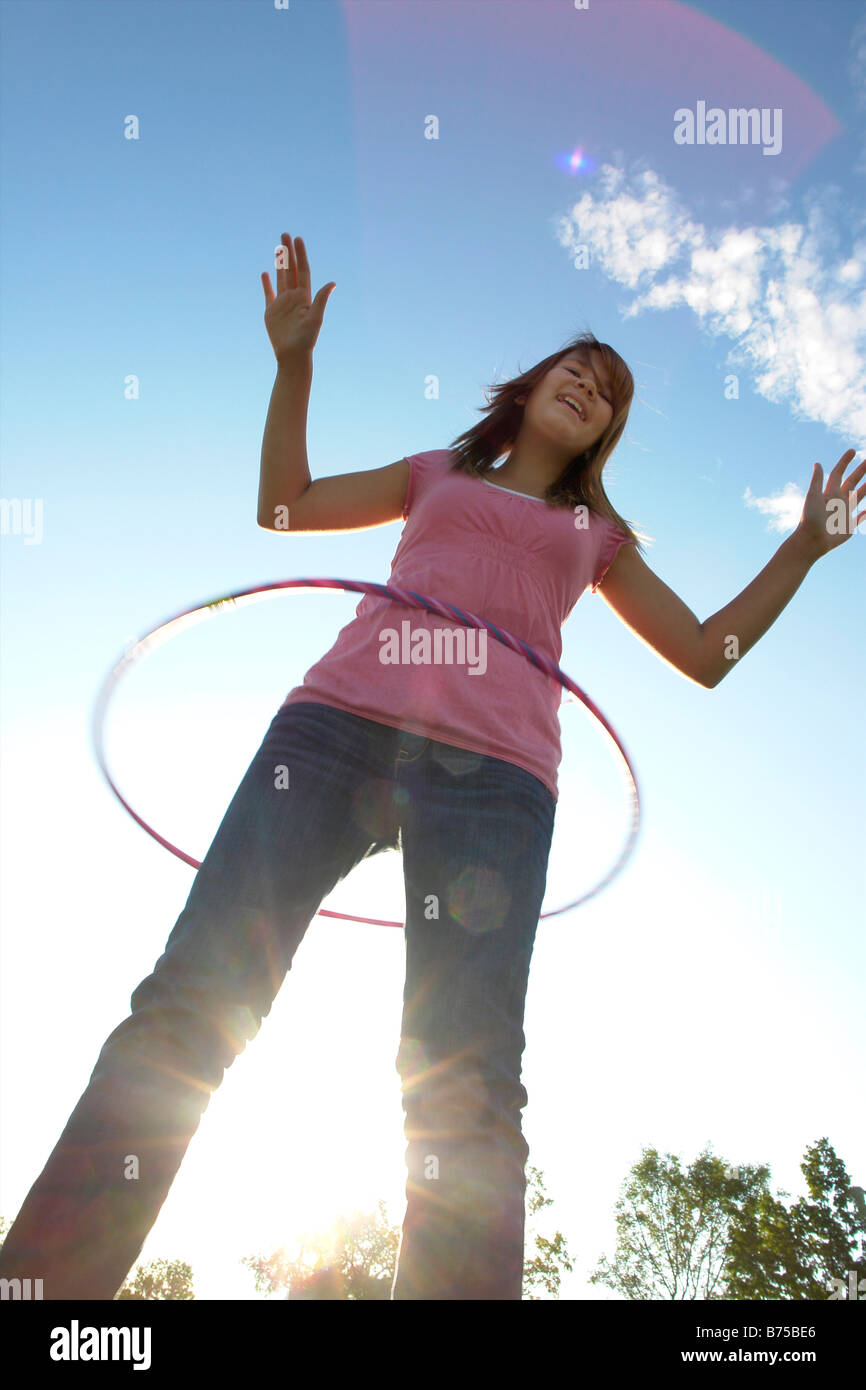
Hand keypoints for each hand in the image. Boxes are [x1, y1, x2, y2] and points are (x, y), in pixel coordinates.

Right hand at [261, 234, 335, 362]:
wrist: (292, 356)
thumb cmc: (306, 340)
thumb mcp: (316, 318)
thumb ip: (321, 299)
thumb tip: (332, 283)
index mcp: (304, 297)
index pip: (302, 270)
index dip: (300, 255)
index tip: (297, 239)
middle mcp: (293, 297)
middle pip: (290, 270)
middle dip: (288, 252)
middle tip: (285, 234)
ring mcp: (282, 303)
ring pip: (280, 277)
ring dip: (278, 262)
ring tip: (277, 248)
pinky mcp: (271, 312)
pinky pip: (268, 294)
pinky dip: (266, 284)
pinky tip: (264, 273)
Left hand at [794, 449, 865, 558]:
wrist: (810, 541)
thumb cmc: (810, 519)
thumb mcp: (813, 497)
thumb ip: (817, 481)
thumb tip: (817, 463)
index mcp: (829, 493)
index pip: (838, 473)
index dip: (845, 462)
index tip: (853, 451)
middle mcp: (838, 501)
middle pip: (852, 482)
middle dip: (861, 471)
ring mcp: (844, 513)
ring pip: (859, 496)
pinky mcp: (849, 527)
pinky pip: (860, 518)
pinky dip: (865, 514)